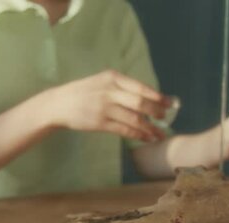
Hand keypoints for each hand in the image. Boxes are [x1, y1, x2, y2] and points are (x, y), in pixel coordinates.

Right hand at [36, 70, 171, 141]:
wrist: (58, 104)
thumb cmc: (83, 93)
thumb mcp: (101, 82)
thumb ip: (121, 87)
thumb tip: (147, 97)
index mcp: (112, 78)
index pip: (141, 87)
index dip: (158, 97)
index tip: (170, 103)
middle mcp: (110, 91)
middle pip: (141, 103)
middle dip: (157, 112)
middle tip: (166, 118)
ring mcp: (104, 107)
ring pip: (135, 118)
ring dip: (150, 128)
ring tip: (160, 134)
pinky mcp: (100, 123)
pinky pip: (124, 130)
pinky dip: (138, 135)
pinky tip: (147, 138)